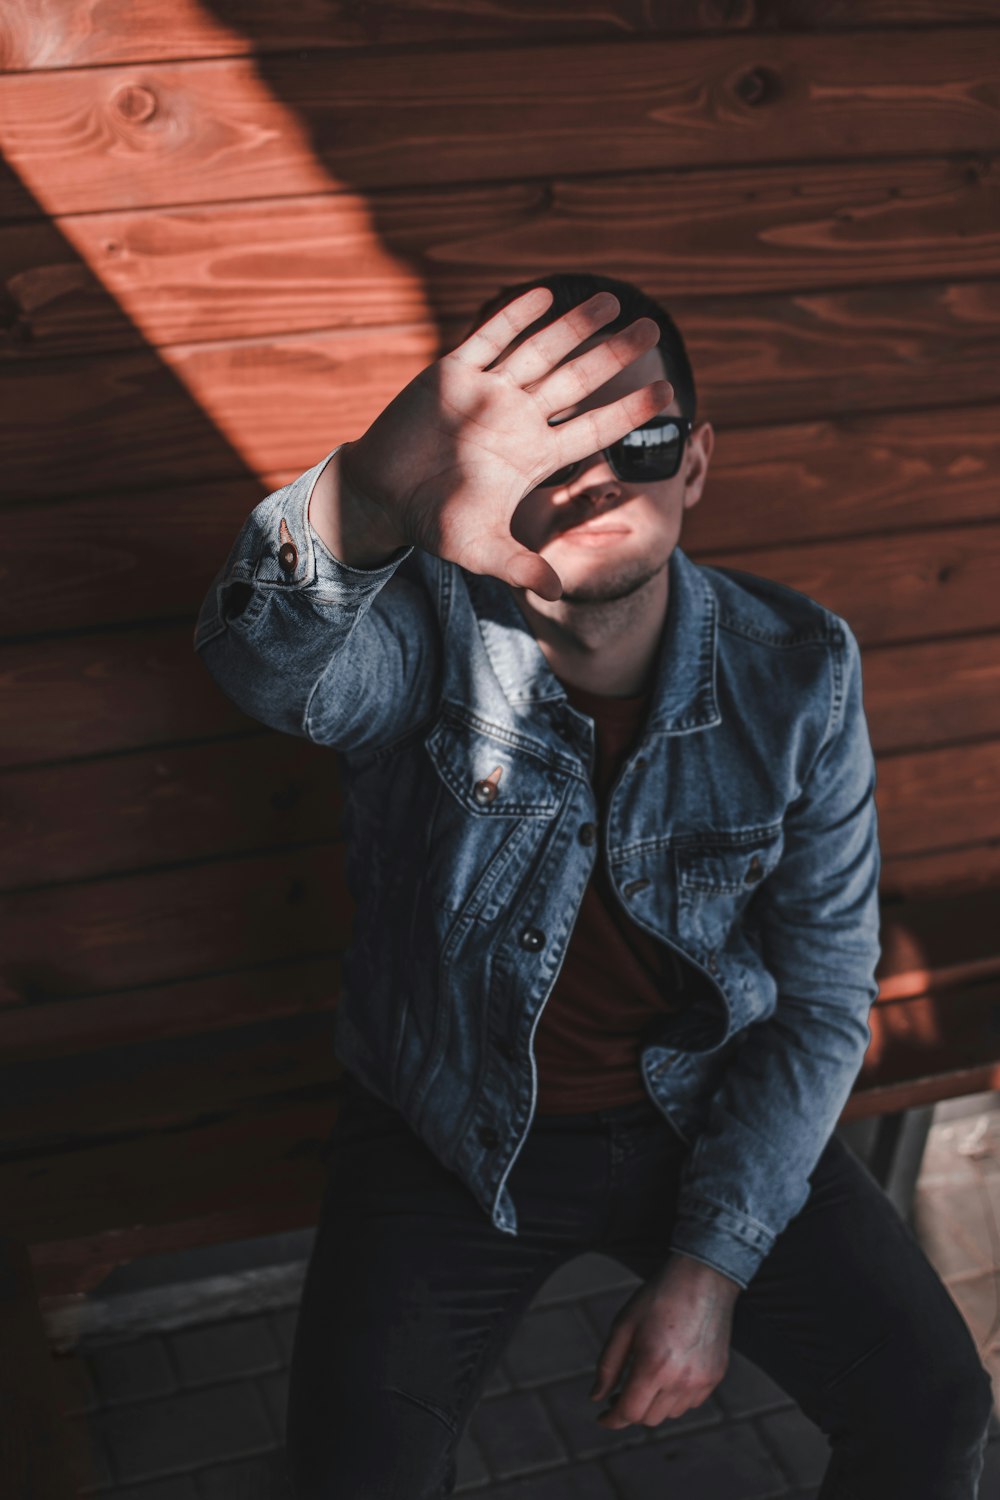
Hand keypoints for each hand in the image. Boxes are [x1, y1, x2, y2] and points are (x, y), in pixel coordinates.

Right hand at [339, 286, 671, 600]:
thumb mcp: (482, 549)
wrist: (383, 497)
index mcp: (533, 455)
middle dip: (612, 356)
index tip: (667, 393)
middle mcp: (518, 419)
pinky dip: (514, 318)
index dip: (628, 410)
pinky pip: (489, 340)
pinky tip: (544, 294)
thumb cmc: (434, 522)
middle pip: (577, 381)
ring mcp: (487, 393)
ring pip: (540, 352)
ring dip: (573, 327)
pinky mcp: (451, 375)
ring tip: (610, 301)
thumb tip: (559, 592)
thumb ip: (520, 566)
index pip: (593, 429)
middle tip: (651, 330)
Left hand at [589, 1254, 739, 1428]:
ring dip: (653, 1405)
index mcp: (654, 1366)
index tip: (602, 1417)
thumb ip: (608, 1366)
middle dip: (631, 1410)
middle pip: (649, 1418)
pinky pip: (690, 1403)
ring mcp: (701, 1381)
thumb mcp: (623, 1325)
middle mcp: (681, 1380)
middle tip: (620, 1393)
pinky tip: (668, 1373)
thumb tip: (597, 1397)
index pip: (630, 1412)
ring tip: (645, 1378)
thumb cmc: (658, 1298)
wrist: (702, 1279)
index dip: (612, 1419)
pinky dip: (675, 1397)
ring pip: (670, 1414)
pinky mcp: (715, 1376)